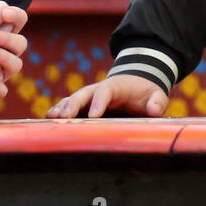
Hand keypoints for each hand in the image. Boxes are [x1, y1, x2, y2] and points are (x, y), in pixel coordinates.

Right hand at [45, 73, 168, 118]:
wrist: (136, 84)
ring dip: (62, 108)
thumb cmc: (146, 92)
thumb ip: (156, 102)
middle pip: (83, 94)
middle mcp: (98, 90)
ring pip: (73, 100)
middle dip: (73, 105)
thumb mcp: (156, 95)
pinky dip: (60, 112)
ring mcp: (89, 97)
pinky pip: (70, 107)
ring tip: (51, 118)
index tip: (93, 116)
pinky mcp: (84, 105)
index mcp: (115, 86)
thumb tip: (153, 110)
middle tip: (64, 116)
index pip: (105, 92)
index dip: (98, 102)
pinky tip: (49, 120)